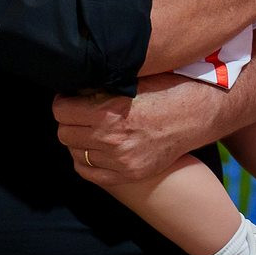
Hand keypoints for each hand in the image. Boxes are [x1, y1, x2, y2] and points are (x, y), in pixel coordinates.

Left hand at [52, 73, 205, 186]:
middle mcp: (111, 139)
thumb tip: (70, 87)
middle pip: (64, 133)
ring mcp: (121, 160)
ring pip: (75, 152)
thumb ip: (98, 87)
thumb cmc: (162, 90)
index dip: (63, 101)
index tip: (69, 98)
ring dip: (79, 140)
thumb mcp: (128, 81)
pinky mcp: (129, 174)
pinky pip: (89, 173)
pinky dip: (86, 161)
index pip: (60, 110)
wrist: (194, 114)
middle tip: (78, 113)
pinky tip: (94, 148)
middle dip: (68, 121)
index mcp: (108, 112)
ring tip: (89, 129)